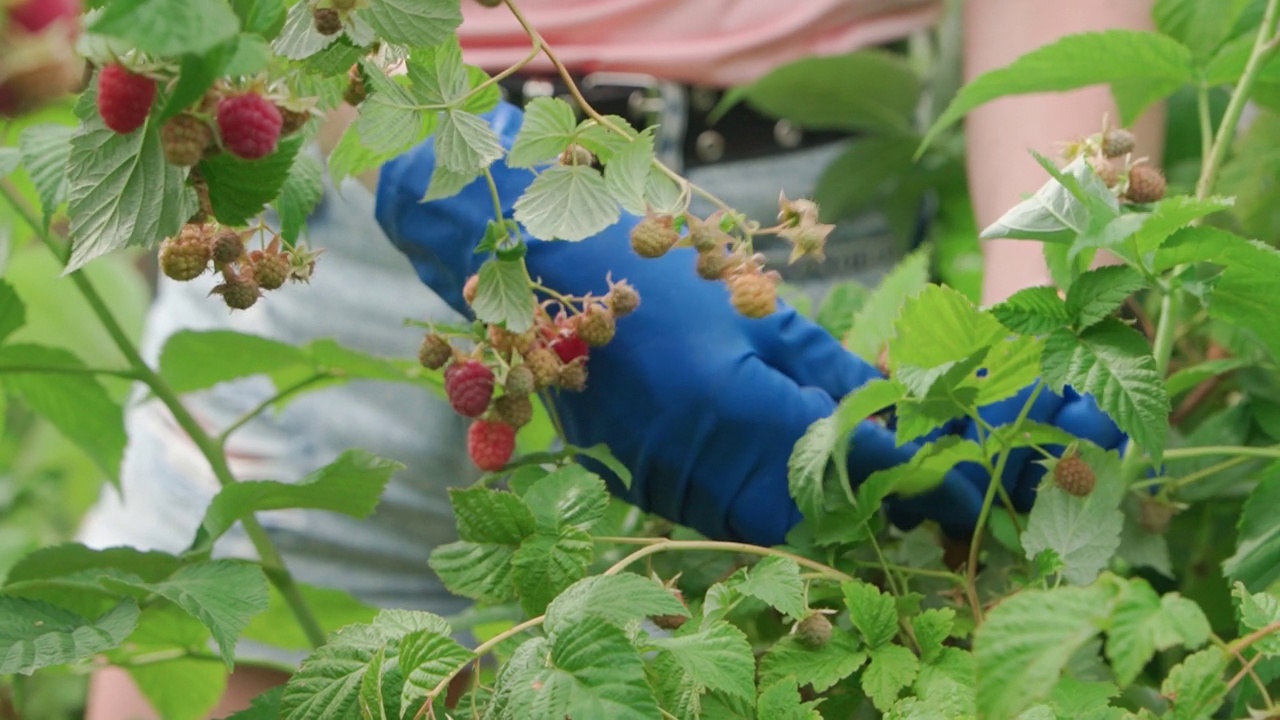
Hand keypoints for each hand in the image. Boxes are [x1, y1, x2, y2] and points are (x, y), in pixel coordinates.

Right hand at [375, 102, 1124, 544]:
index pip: (864, 458)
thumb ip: (830, 371)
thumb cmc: (657, 276)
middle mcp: (707, 461)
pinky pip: (728, 522)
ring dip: (842, 527)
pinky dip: (780, 520)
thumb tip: (902, 409)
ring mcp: (671, 485)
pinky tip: (811, 506)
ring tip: (898, 516)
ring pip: (779, 531)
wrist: (539, 281)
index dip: (933, 478)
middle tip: (954, 518)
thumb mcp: (757, 311)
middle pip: (828, 518)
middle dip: (896, 520)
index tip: (988, 494)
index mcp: (742, 404)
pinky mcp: (647, 493)